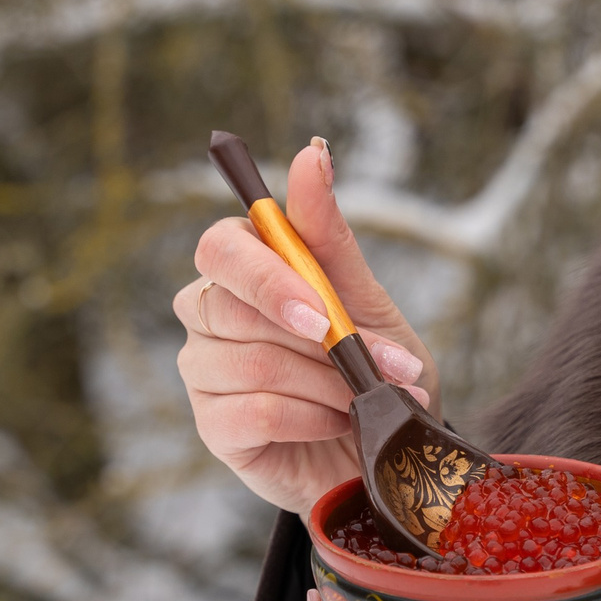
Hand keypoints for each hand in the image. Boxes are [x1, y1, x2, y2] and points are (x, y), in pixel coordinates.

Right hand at [175, 138, 438, 515]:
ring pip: (251, 363)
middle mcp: (209, 314)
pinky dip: (311, 418)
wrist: (395, 450)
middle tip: (376, 366)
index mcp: (244, 269)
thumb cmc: (378, 367)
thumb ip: (330, 234)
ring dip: (327, 385)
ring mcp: (205, 372)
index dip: (267, 276)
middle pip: (226, 307)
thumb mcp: (368, 299)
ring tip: (368, 399)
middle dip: (318, 342)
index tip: (323, 308)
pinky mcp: (214, 428)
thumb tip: (312, 151)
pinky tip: (336, 424)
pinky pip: (254, 412)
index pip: (221, 247)